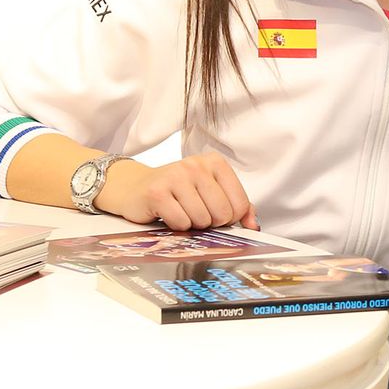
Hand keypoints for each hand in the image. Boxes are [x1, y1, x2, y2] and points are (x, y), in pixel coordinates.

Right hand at [96, 152, 257, 229]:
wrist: (135, 188)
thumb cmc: (178, 192)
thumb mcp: (210, 192)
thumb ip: (237, 207)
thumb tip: (253, 225)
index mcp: (215, 162)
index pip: (239, 204)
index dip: (229, 218)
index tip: (215, 212)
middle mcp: (196, 165)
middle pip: (222, 214)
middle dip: (210, 222)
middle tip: (195, 212)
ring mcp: (176, 176)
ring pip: (201, 220)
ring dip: (192, 224)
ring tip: (180, 210)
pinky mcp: (157, 192)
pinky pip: (181, 223)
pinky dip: (176, 226)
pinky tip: (167, 213)